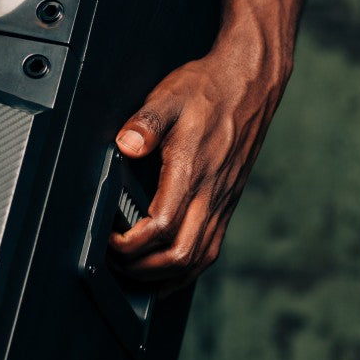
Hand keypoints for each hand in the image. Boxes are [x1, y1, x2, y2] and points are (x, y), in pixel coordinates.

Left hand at [105, 35, 289, 294]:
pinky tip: (168, 269)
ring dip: (164, 275)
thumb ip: (145, 122)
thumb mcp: (168, 96)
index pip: (162, 227)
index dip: (132, 243)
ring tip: (134, 273)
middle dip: (142, 269)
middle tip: (114, 261)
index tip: (110, 239)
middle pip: (181, 256)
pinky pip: (209, 248)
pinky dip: (186, 268)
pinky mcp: (227, 202)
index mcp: (192, 170)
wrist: (249, 83)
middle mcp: (211, 193)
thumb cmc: (207, 89)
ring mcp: (222, 201)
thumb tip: (125, 144)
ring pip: (198, 259)